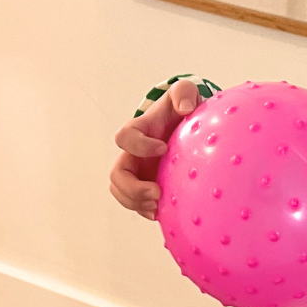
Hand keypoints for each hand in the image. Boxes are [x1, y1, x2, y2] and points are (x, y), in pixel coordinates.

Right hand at [109, 80, 198, 220]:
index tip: (164, 148)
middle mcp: (134, 154)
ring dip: (136, 203)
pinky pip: (138, 204)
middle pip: (117, 174)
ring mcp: (139, 173)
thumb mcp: (185, 92)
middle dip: (132, 187)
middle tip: (157, 193)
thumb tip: (186, 108)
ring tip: (158, 207)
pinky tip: (162, 214)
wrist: (189, 126)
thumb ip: (184, 93)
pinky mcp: (149, 186)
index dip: (139, 145)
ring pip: (122, 193)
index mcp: (139, 131)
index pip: (125, 137)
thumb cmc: (183, 108)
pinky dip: (146, 211)